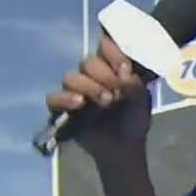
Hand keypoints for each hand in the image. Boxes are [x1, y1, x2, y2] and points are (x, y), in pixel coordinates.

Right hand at [45, 34, 152, 162]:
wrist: (124, 148)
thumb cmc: (134, 120)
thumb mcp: (141, 100)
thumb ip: (134, 84)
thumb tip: (123, 72)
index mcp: (110, 68)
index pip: (105, 47)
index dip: (112, 52)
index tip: (124, 67)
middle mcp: (91, 76)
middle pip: (88, 62)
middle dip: (103, 74)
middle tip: (117, 92)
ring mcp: (75, 91)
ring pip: (71, 77)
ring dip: (88, 87)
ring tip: (105, 101)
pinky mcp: (63, 108)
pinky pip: (54, 97)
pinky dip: (65, 98)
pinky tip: (80, 103)